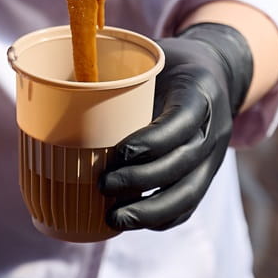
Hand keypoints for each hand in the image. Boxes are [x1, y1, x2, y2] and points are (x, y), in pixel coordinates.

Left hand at [101, 23, 253, 231]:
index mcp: (200, 91)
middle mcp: (214, 126)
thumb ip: (118, 70)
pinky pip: (190, 204)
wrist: (216, 73)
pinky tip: (133, 222)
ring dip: (151, 210)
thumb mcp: (151, 55)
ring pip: (189, 192)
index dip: (151, 141)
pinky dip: (161, 218)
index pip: (182, 121)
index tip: (118, 153)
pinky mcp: (208, 174)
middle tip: (103, 185)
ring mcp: (215, 155)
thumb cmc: (170, 63)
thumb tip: (61, 83)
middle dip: (142, 181)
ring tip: (114, 218)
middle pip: (184, 162)